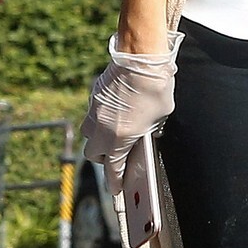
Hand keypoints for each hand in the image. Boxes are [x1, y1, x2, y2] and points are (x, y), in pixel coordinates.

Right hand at [81, 34, 180, 188]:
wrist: (141, 58)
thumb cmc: (155, 89)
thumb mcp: (159, 119)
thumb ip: (147, 132)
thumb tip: (142, 135)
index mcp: (119, 139)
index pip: (113, 169)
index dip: (115, 182)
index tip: (116, 189)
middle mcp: (101, 128)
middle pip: (94, 154)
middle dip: (104, 158)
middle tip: (117, 156)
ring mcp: (94, 112)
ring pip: (88, 134)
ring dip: (98, 138)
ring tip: (114, 134)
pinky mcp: (93, 97)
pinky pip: (92, 115)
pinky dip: (100, 119)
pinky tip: (114, 112)